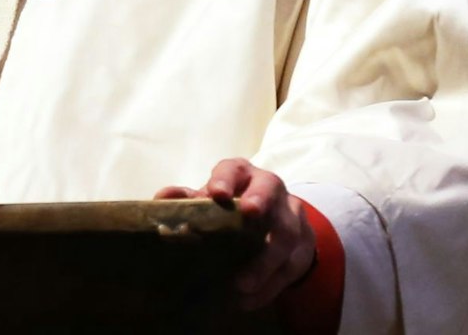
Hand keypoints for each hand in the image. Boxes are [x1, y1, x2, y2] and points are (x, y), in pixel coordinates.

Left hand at [155, 158, 314, 310]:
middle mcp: (271, 187)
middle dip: (261, 200)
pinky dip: (271, 285)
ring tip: (242, 284)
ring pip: (286, 233)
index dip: (226, 179)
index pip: (234, 168)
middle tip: (249, 214)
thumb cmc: (233, 208)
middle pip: (270, 189)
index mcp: (243, 174)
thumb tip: (162, 199)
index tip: (216, 193)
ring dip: (265, 261)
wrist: (276, 219)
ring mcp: (292, 214)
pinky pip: (293, 265)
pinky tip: (250, 299)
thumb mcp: (212, 202)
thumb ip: (188, 200)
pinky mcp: (305, 243)